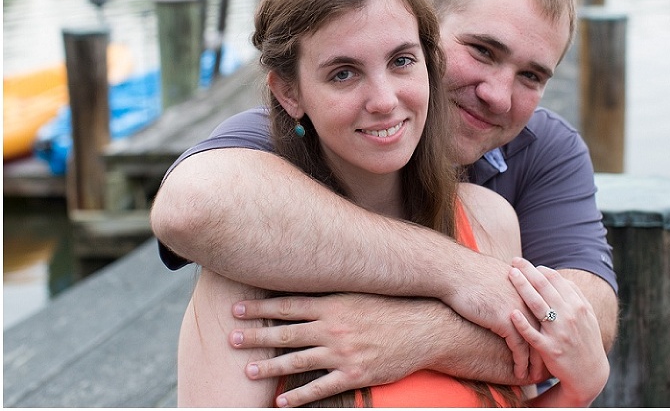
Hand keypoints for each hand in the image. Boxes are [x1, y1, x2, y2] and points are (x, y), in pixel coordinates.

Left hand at [229, 293, 436, 406]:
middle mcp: (333, 327)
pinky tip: (281, 401)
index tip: (237, 308)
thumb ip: (333, 292)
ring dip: (270, 367)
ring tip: (248, 370)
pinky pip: (320, 388)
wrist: (424, 328)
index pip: (288, 305)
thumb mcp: (360, 291)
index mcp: (333, 304)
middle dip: (255, 336)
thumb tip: (307, 284)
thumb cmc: (391, 306)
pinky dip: (298, 397)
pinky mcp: (354, 374)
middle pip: (285, 332)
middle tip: (232, 338)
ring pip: (297, 361)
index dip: (260, 307)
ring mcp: (342, 352)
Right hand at [437, 252, 544, 380]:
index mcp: (527, 286)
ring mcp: (519, 310)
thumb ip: (505, 283)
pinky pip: (520, 349)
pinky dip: (521, 364)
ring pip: (535, 342)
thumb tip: (503, 287)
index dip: (546, 331)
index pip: (544, 312)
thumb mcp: (494, 275)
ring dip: (536, 363)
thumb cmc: (467, 273)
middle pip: (545, 330)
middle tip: (547, 367)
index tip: (546, 346)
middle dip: (546, 349)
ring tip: (536, 377)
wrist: (454, 271)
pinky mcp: (507, 321)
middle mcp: (528, 298)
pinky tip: (520, 374)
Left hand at [508, 257, 608, 406]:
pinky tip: (512, 313)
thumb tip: (553, 274)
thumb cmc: (584, 340)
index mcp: (578, 305)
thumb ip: (573, 294)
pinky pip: (533, 335)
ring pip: (538, 305)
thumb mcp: (586, 315)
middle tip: (514, 261)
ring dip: (523, 287)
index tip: (525, 263)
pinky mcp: (550, 350)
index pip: (556, 280)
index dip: (539, 269)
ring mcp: (559, 333)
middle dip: (528, 272)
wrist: (590, 374)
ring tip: (510, 274)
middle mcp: (570, 316)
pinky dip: (523, 324)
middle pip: (545, 288)